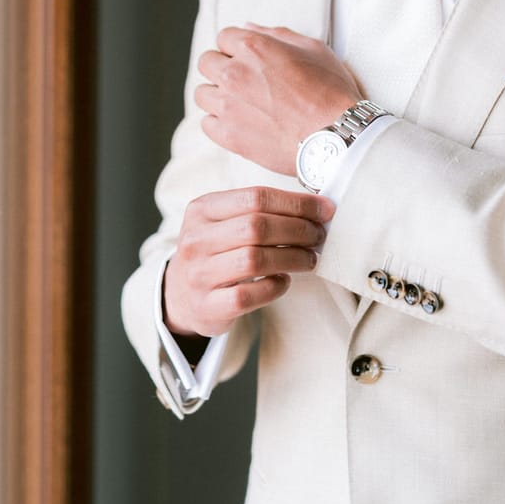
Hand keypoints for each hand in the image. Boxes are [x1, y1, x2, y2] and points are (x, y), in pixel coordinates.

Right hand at [164, 186, 334, 337]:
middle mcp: (195, 240)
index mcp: (201, 210)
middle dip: (298, 229)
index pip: (255, 197)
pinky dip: (274, 287)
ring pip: (255, 260)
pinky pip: (249, 295)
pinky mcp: (207, 306)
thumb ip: (259, 211)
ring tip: (309, 258)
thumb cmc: (215, 251)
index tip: (324, 210)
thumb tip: (317, 208)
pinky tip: (284, 280)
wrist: (180, 294)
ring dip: (292, 258)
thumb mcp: (223, 222)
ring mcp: (198, 274)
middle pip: (257, 227)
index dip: (296, 203)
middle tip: (318, 236)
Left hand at [195, 24, 360, 173]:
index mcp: (253, 47)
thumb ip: (276, 34)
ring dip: (217, 95)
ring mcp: (228, 105)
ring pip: (202, 93)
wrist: (336, 137)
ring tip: (240, 104)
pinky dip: (219, 123)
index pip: (223, 37)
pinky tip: (239, 123)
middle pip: (206, 62)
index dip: (236, 47)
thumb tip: (248, 26)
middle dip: (221, 67)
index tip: (249, 60)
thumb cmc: (331, 91)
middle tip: (243, 81)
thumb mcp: (313, 49)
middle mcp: (234, 73)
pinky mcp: (229, 135)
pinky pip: (206, 123)